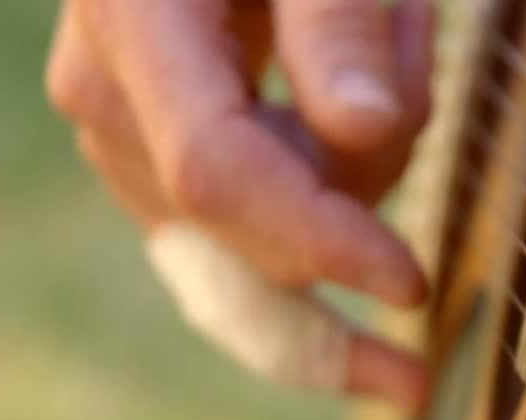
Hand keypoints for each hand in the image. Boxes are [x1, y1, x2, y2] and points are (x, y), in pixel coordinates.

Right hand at [46, 0, 435, 406]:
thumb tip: (364, 125)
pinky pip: (252, 242)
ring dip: (358, 178)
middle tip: (415, 90)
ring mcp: (127, 150)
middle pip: (241, 235)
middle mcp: (110, 105)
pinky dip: (330, 198)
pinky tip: (363, 106)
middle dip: (358, 212)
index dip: (320, 241)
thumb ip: (335, 21)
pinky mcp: (163, 177)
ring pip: (260, 247)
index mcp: (135, 31)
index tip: (414, 288)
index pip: (218, 176)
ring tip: (397, 29)